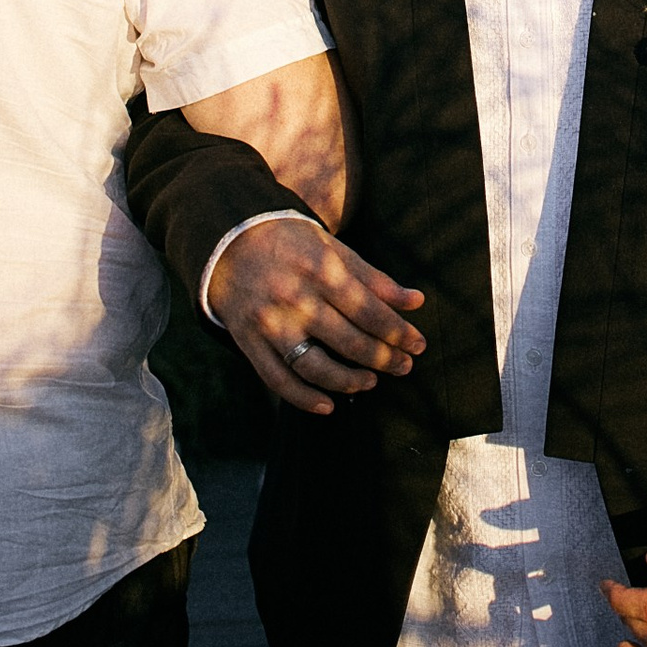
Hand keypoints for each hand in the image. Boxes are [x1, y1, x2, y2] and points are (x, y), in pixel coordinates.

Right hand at [207, 212, 423, 415]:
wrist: (229, 241)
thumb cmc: (292, 244)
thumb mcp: (333, 250)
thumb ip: (374, 279)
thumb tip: (416, 302)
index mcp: (320, 271)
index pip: (369, 311)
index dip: (398, 332)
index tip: (418, 344)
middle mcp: (295, 299)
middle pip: (349, 341)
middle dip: (383, 358)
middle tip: (404, 367)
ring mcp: (270, 324)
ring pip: (315, 367)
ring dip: (349, 381)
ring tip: (370, 382)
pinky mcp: (249, 342)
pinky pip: (278, 379)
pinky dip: (304, 399)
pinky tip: (329, 405)